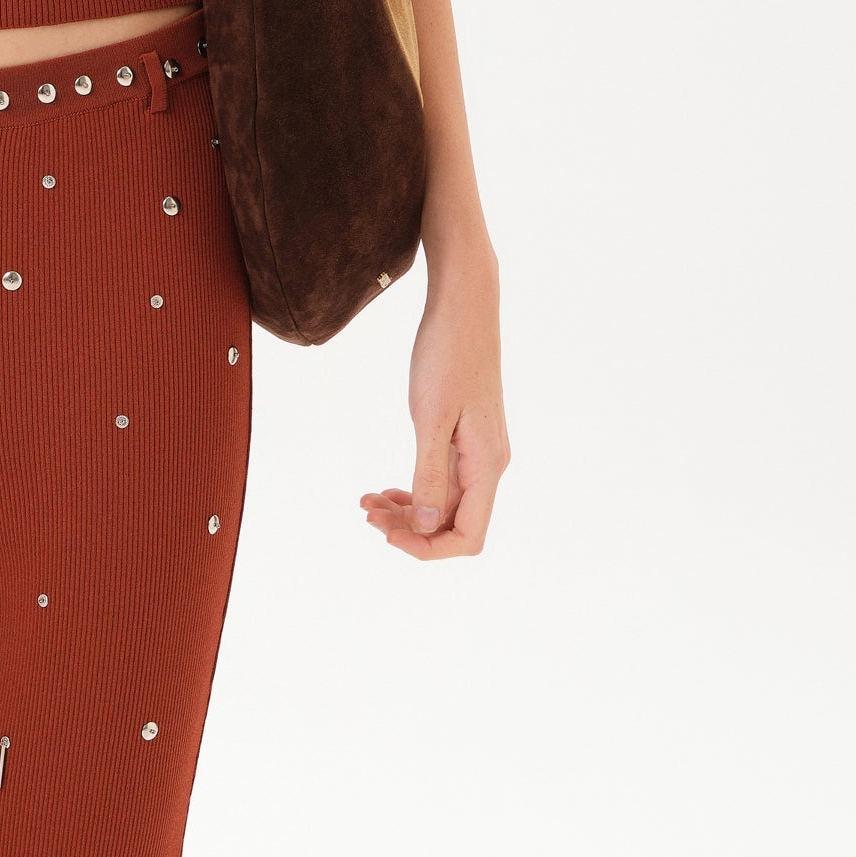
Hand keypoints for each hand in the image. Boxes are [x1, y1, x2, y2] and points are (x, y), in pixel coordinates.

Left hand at [361, 253, 508, 561]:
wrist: (464, 308)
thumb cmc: (448, 355)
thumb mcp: (431, 418)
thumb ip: (429, 474)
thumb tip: (424, 524)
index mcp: (487, 466)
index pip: (468, 536)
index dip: (429, 548)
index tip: (388, 535)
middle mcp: (489, 465)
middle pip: (453, 525)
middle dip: (409, 529)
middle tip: (367, 514)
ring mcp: (478, 452)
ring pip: (443, 504)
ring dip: (406, 512)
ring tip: (367, 503)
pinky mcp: (464, 439)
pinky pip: (441, 481)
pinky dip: (412, 490)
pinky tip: (383, 489)